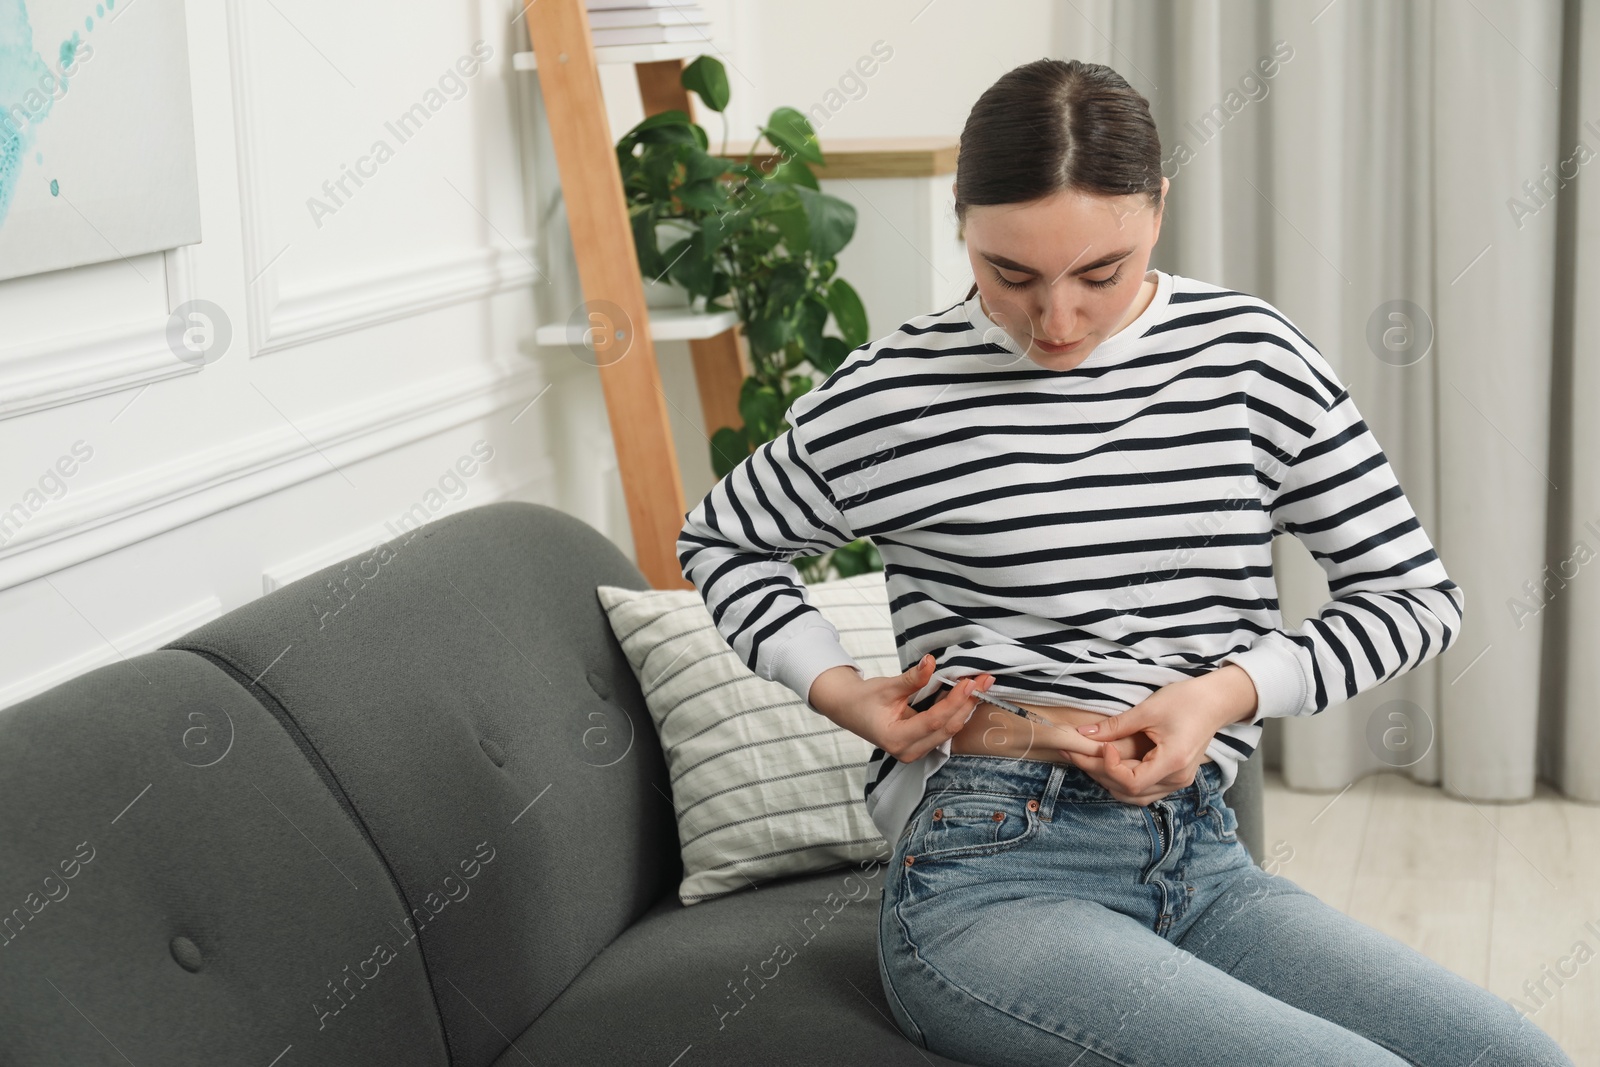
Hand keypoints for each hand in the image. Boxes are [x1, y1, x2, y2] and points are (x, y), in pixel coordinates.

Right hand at [807, 654, 997, 762]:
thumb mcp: (886, 687)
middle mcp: (908, 751)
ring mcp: (916, 751)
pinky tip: (968, 697)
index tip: (969, 682)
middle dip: (967, 704)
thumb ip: (911, 678)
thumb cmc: (864, 700)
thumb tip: (931, 661)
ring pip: (949, 731)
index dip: (954, 702)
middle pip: (946, 728)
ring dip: (966, 708)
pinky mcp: (921, 746)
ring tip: (982, 686)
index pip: (933, 721)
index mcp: (896, 739)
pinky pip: (944, 730)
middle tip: (984, 680)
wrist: (850, 710)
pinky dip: (957, 712)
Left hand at [1059, 668, 1256, 806]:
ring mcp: (1177, 782)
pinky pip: (1144, 789)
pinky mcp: (1174, 778)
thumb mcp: (1148, 710)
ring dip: (1109, 780)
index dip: (1110, 768)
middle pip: (1130, 791)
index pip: (1132, 782)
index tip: (1102, 747)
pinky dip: (1123, 781)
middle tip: (1075, 753)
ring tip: (1087, 760)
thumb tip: (1083, 734)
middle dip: (1099, 773)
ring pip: (1135, 796)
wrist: (1215, 702)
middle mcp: (1176, 779)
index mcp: (1173, 762)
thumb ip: (1115, 726)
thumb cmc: (1186, 701)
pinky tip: (1108, 765)